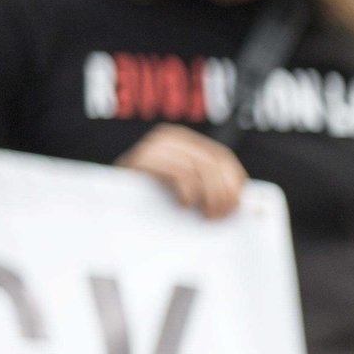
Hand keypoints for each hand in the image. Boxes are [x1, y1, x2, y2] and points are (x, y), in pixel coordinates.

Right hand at [117, 125, 246, 219]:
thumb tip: (247, 201)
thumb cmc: (148, 200)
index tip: (237, 206)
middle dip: (225, 193)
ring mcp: (154, 146)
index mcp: (184, 140)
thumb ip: (207, 186)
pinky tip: (184, 206)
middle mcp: (170, 137)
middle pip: (213, 163)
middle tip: (221, 216)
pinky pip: (180, 174)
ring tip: (206, 216)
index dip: (235, 181)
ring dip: (211, 197)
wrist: (106, 202)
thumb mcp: (182, 188)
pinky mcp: (140, 160)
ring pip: (200, 169)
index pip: (222, 157)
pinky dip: (189, 193)